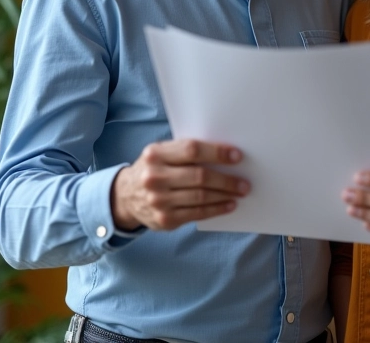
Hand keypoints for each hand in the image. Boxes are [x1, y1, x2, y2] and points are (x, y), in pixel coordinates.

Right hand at [111, 139, 248, 230]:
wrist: (125, 196)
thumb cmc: (154, 168)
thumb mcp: (162, 153)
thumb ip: (186, 151)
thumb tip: (225, 153)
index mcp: (156, 154)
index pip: (192, 150)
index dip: (217, 152)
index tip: (236, 156)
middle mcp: (154, 177)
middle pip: (199, 176)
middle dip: (226, 179)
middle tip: (244, 181)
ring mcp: (158, 200)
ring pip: (200, 197)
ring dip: (225, 195)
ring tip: (240, 192)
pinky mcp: (164, 220)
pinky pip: (196, 214)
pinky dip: (216, 209)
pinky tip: (228, 205)